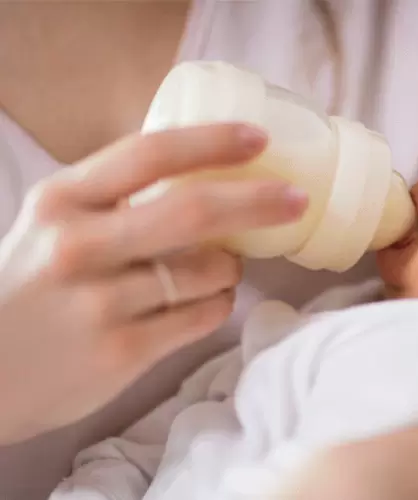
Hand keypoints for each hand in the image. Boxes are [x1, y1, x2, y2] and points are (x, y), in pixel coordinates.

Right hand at [0, 123, 306, 443]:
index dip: (213, 142)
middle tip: (296, 198)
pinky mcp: (121, 351)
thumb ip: (113, 197)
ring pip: (209, 270)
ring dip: (233, 265)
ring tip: (223, 266)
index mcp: (62, 200)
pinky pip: (204, 315)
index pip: (149, 154)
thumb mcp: (52, 224)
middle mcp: (79, 246)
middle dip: (259, 201)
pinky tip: (208, 299)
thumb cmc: (29, 287)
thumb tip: (202, 170)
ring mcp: (101, 303)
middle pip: (194, 211)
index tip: (260, 139)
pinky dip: (220, 302)